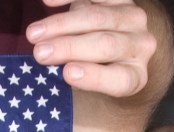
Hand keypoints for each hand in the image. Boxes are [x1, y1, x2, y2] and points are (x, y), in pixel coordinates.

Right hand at [29, 0, 172, 109]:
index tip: (67, 73)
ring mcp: (132, 18)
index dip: (95, 76)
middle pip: (105, 45)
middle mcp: (140, 46)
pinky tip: (47, 2)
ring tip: (33, 33)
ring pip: (97, 18)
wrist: (111, 41)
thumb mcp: (91, 82)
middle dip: (69, 47)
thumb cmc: (96, 70)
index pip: (121, 79)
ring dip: (61, 24)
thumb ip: (77, 75)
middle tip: (38, 52)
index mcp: (135, 75)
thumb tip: (51, 60)